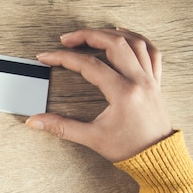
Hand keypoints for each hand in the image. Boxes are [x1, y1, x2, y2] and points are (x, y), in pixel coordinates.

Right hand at [25, 28, 173, 161]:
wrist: (157, 158)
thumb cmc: (129, 148)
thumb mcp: (91, 138)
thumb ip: (60, 127)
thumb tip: (35, 121)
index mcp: (123, 93)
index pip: (88, 65)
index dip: (63, 57)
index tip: (47, 57)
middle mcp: (138, 81)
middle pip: (113, 43)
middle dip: (86, 36)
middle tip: (67, 39)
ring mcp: (149, 79)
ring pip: (134, 42)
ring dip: (111, 33)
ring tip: (92, 33)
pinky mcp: (155, 82)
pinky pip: (151, 51)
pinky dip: (138, 39)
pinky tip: (125, 36)